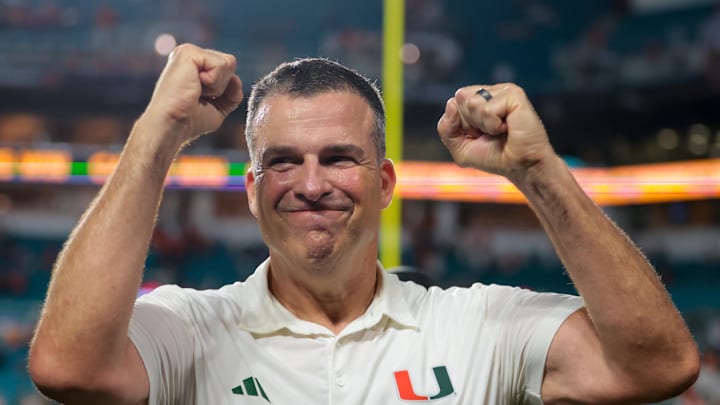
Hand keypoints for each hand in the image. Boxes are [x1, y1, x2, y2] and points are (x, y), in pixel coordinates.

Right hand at [144, 43, 243, 146]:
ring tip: (196, 90)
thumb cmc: (189, 121)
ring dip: (218, 85)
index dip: (224, 90)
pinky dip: (213, 81)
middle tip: (199, 95)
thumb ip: (232, 93)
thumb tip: (236, 78)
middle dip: (222, 87)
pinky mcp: (188, 52)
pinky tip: (195, 85)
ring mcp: (188, 52)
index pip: (227, 70)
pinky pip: (221, 64)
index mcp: (196, 67)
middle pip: (230, 64)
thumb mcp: (219, 108)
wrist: (173, 124)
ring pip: (229, 63)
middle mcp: (191, 56)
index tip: (201, 100)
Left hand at [436, 84, 554, 181]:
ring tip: (500, 131)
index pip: (453, 103)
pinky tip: (507, 128)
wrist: (520, 167)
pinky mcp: (514, 95)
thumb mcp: (460, 148)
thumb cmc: (494, 157)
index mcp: (477, 99)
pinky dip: (494, 125)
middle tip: (490, 133)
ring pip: (472, 103)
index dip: (461, 125)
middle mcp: (490, 92)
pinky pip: (487, 109)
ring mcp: (503, 91)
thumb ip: (446, 128)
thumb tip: (451, 104)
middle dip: (470, 123)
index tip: (479, 135)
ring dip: (484, 125)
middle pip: (460, 98)